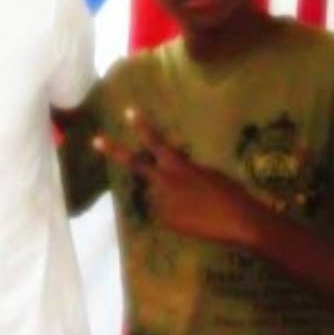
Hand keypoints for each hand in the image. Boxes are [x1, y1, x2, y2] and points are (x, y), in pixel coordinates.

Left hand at [93, 108, 261, 245]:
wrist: (238, 222)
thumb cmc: (229, 193)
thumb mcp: (207, 173)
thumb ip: (184, 169)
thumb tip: (173, 171)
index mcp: (177, 166)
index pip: (155, 142)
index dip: (141, 126)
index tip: (128, 112)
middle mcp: (163, 182)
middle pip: (134, 163)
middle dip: (113, 150)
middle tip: (95, 140)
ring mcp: (160, 202)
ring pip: (155, 193)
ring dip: (168, 195)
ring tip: (195, 205)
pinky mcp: (164, 220)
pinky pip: (165, 212)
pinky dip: (176, 213)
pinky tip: (195, 218)